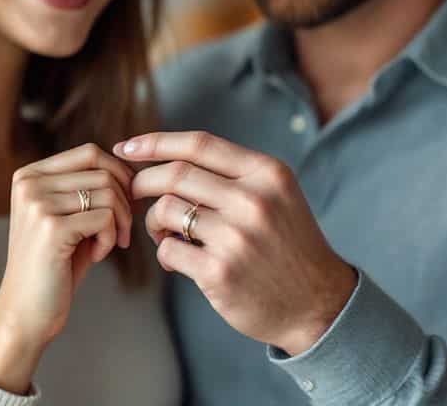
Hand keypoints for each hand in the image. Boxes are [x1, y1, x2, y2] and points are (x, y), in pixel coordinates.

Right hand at [0, 143, 132, 392]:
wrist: (26, 312)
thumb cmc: (55, 265)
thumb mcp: (68, 217)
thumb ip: (89, 189)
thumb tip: (135, 169)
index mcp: (29, 175)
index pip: (90, 153)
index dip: (119, 175)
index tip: (125, 205)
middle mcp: (29, 183)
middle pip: (103, 171)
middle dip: (124, 202)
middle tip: (122, 232)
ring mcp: (37, 203)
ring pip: (108, 193)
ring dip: (120, 222)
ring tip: (109, 245)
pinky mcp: (51, 227)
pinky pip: (106, 218)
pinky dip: (112, 239)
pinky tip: (98, 256)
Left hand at [116, 132, 355, 355]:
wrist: (318, 303)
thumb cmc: (287, 246)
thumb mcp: (276, 196)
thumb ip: (233, 175)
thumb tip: (166, 160)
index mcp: (267, 173)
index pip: (199, 144)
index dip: (156, 142)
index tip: (127, 147)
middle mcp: (253, 199)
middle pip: (175, 174)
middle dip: (143, 182)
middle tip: (135, 194)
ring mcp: (237, 236)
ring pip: (166, 210)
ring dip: (153, 221)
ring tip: (165, 233)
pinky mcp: (221, 271)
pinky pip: (167, 249)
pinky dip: (163, 252)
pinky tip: (175, 262)